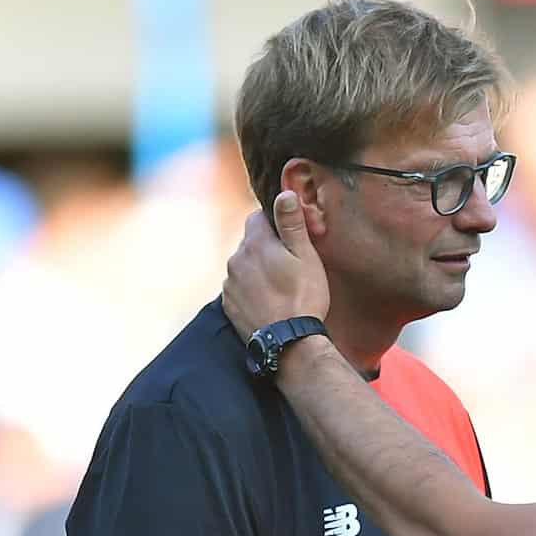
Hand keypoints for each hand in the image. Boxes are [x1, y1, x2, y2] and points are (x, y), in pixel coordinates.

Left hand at [222, 191, 329, 340]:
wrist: (289, 343)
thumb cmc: (303, 297)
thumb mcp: (306, 257)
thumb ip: (292, 223)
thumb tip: (284, 192)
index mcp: (255, 243)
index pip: (258, 217)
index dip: (275, 223)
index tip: (290, 237)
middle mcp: (236, 259)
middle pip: (250, 242)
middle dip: (266, 247)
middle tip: (290, 265)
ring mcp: (229, 283)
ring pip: (244, 266)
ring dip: (258, 270)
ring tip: (281, 287)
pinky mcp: (229, 305)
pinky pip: (239, 288)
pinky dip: (251, 290)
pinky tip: (270, 301)